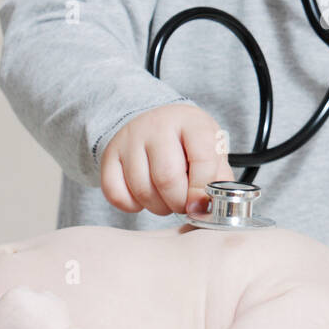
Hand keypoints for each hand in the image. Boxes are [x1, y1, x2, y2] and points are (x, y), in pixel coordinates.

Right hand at [100, 103, 235, 217]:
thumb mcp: (211, 148)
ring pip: (142, 190)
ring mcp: (130, 139)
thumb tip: (216, 206)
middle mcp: (158, 126)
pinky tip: (144, 197)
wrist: (154, 120)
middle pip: (167, 178)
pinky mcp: (110, 155)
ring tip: (166, 200)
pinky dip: (131, 206)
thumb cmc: (188, 141)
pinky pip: (116, 194)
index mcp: (191, 122)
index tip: (200, 205)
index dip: (202, 191)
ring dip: (158, 207)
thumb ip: (218, 176)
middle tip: (183, 204)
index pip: (201, 160)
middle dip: (179, 203)